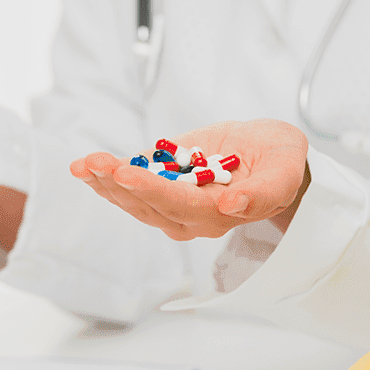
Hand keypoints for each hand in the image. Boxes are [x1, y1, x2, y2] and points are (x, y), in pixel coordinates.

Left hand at [69, 119, 308, 239]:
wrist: (270, 154)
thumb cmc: (280, 163)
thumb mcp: (285, 172)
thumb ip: (264, 193)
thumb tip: (232, 205)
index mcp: (218, 214)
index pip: (179, 205)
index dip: (151, 190)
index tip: (126, 173)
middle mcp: (188, 215)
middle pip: (147, 204)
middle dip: (118, 183)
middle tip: (95, 163)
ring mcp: (170, 201)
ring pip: (132, 198)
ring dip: (105, 181)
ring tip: (85, 164)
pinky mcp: (160, 182)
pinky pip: (129, 183)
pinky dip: (106, 175)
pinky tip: (86, 167)